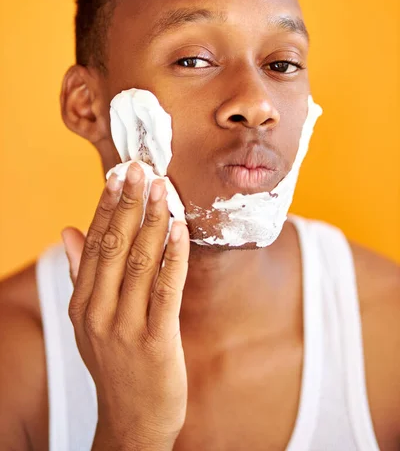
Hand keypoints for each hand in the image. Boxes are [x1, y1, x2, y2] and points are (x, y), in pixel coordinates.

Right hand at [62, 163, 188, 450]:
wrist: (134, 421)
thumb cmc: (116, 364)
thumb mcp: (88, 322)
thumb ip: (81, 274)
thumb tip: (68, 230)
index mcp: (83, 304)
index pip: (93, 244)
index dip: (105, 207)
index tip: (116, 176)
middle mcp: (98, 312)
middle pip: (113, 246)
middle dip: (127, 204)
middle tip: (139, 168)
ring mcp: (126, 328)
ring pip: (139, 262)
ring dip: (152, 221)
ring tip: (161, 188)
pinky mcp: (157, 341)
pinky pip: (166, 288)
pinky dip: (174, 255)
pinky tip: (180, 229)